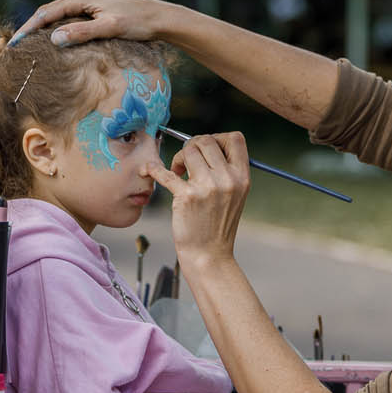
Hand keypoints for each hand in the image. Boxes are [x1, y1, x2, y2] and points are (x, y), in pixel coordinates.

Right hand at [8, 0, 165, 47]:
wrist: (160, 17)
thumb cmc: (138, 22)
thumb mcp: (109, 28)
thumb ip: (82, 32)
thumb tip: (53, 38)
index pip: (46, 13)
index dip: (28, 29)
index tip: (14, 44)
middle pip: (48, 12)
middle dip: (31, 28)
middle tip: (15, 47)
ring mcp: (88, 0)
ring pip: (58, 14)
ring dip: (43, 28)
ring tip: (29, 45)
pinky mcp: (95, 7)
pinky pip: (69, 17)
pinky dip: (57, 27)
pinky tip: (54, 40)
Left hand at [143, 132, 251, 264]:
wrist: (209, 255)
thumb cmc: (218, 225)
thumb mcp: (234, 195)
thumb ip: (226, 171)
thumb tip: (206, 145)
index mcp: (242, 177)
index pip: (235, 139)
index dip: (218, 138)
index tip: (207, 150)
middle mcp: (227, 179)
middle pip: (207, 140)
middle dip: (193, 145)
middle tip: (187, 161)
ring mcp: (207, 187)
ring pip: (188, 150)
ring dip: (179, 157)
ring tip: (177, 171)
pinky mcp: (186, 197)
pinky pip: (164, 172)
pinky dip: (153, 169)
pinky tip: (149, 170)